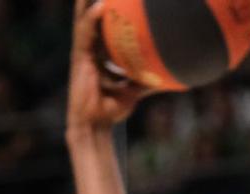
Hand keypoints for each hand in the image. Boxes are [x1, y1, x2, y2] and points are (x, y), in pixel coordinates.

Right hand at [68, 0, 147, 131]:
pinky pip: (86, 34)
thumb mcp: (134, 90)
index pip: (103, 26)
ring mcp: (83, 52)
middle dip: (93, 0)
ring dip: (88, 1)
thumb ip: (146, 79)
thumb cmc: (111, 109)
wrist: (96, 125)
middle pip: (92, 18)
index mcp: (99, 54)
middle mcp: (89, 49)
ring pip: (85, 20)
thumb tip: (170, 77)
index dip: (109, 11)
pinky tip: (101, 5)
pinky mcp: (79, 58)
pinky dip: (92, 19)